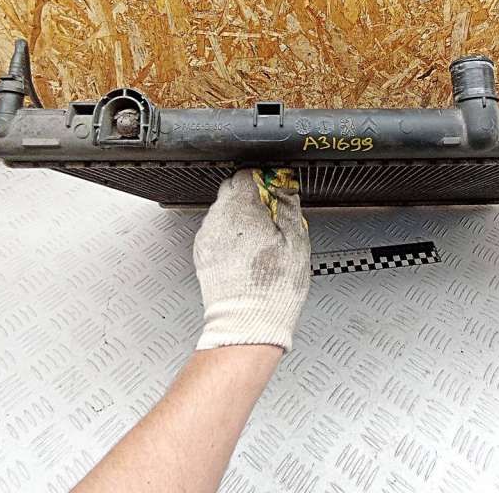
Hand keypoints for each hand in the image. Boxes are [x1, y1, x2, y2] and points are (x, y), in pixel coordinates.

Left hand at [193, 169, 309, 351]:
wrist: (247, 324)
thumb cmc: (273, 289)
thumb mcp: (296, 241)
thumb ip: (288, 205)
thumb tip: (284, 184)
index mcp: (241, 210)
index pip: (247, 174)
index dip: (265, 180)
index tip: (277, 193)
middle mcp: (218, 219)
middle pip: (232, 189)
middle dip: (251, 196)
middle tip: (272, 217)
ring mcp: (207, 236)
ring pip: (223, 209)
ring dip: (240, 215)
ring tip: (261, 240)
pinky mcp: (202, 252)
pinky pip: (216, 230)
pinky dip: (230, 234)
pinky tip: (247, 252)